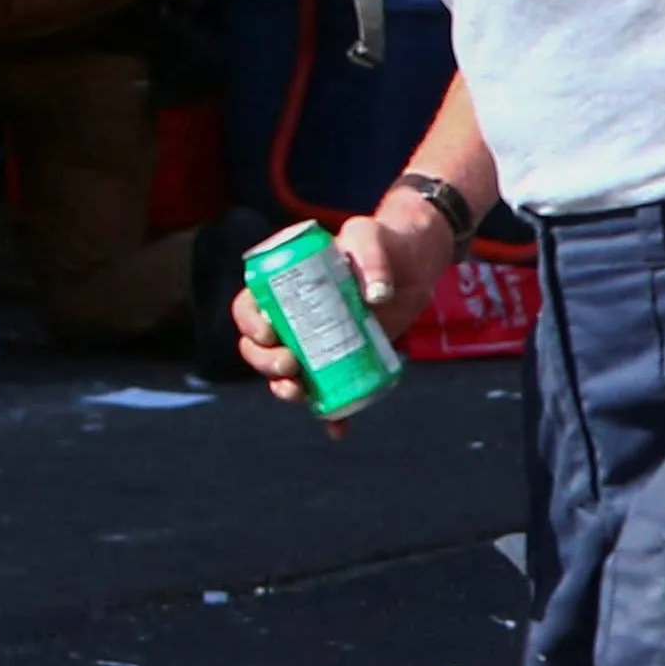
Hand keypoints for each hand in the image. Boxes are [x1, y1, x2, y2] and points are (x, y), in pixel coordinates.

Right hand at [230, 207, 446, 409]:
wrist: (415, 264)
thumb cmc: (384, 242)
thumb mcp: (371, 235)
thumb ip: (370, 254)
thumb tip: (375, 296)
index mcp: (283, 284)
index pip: (250, 306)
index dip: (249, 323)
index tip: (269, 333)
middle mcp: (291, 317)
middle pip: (260, 346)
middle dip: (264, 362)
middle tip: (289, 364)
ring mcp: (314, 343)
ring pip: (285, 373)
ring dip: (283, 389)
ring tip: (300, 394)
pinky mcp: (340, 362)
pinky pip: (327, 392)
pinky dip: (330, 416)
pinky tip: (337, 430)